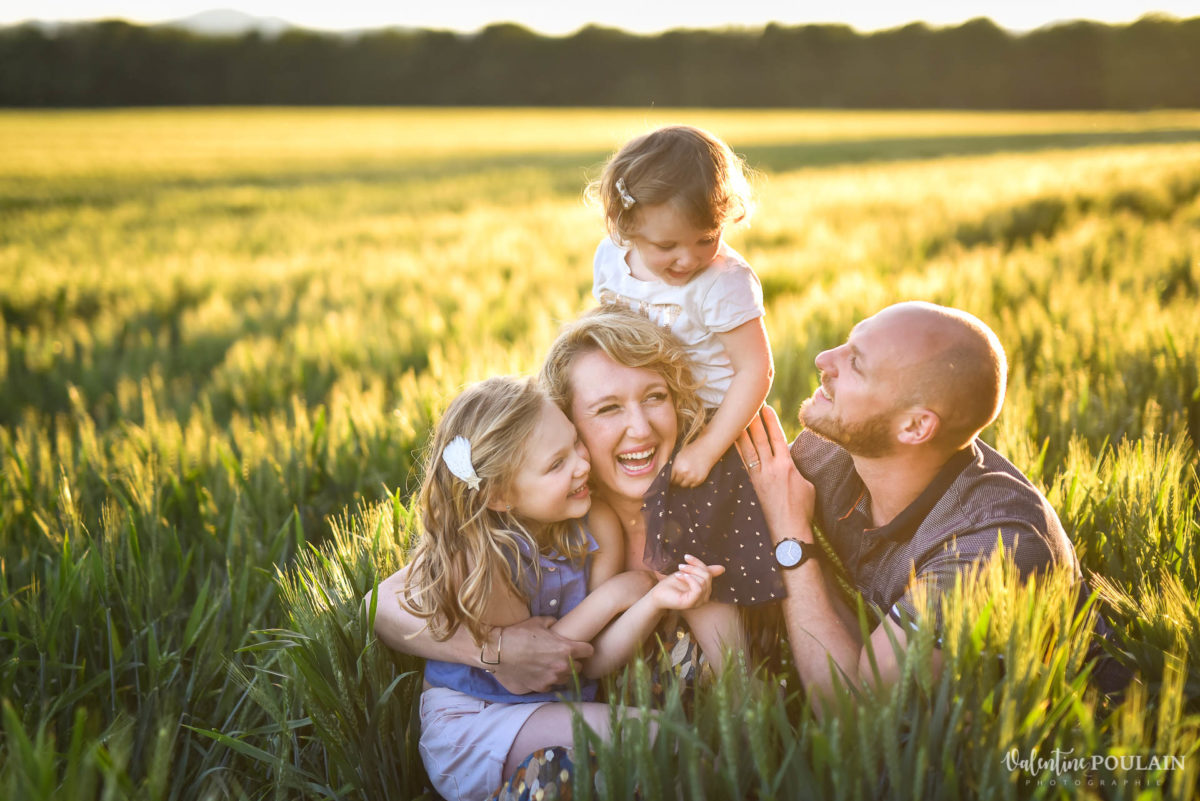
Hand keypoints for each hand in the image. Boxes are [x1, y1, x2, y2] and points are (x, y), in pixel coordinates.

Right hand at [491, 617, 593, 693]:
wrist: (497, 652)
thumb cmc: (518, 634)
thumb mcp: (538, 622)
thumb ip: (552, 623)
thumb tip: (556, 625)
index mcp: (566, 649)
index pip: (589, 651)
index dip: (585, 648)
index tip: (581, 647)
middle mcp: (562, 667)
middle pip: (579, 668)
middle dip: (573, 662)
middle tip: (563, 656)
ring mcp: (552, 679)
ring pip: (565, 679)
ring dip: (561, 673)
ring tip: (551, 666)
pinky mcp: (540, 688)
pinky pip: (550, 685)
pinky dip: (547, 680)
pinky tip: (539, 673)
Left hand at [649, 554, 724, 609]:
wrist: (658, 594)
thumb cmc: (672, 584)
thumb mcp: (689, 574)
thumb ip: (704, 571)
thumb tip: (722, 568)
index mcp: (705, 590)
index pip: (709, 573)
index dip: (699, 563)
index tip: (686, 557)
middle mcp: (704, 597)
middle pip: (708, 576)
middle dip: (694, 567)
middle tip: (681, 566)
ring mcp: (699, 602)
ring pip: (704, 581)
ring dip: (690, 572)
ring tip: (679, 572)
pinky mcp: (692, 603)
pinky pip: (698, 588)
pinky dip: (689, 579)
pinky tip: (680, 576)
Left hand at [669, 441, 718, 487]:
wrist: (706, 450)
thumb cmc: (691, 451)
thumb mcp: (678, 456)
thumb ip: (672, 466)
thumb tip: (666, 476)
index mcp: (677, 467)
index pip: (669, 478)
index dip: (669, 478)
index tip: (670, 477)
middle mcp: (685, 473)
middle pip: (676, 483)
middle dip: (676, 480)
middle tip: (678, 475)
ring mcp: (693, 478)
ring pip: (683, 485)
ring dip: (683, 481)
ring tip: (685, 474)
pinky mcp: (699, 480)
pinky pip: (692, 485)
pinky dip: (691, 482)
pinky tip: (692, 474)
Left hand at [735, 405, 816, 543]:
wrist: (790, 530)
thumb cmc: (803, 508)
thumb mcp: (807, 484)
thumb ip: (795, 468)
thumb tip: (787, 461)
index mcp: (786, 466)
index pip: (777, 437)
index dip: (770, 421)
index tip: (765, 407)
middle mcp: (771, 468)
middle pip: (760, 439)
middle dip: (754, 420)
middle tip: (747, 404)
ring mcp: (759, 476)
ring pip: (748, 449)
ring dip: (742, 432)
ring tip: (735, 418)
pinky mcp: (753, 484)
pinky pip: (744, 462)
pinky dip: (738, 449)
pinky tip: (732, 441)